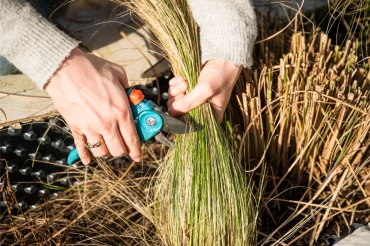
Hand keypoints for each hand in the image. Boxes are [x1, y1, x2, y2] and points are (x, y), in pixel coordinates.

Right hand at [45, 48, 140, 163]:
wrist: (65, 68)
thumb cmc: (92, 69)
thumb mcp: (119, 75)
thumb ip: (128, 89)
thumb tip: (131, 96)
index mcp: (121, 112)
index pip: (132, 139)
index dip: (136, 151)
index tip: (137, 156)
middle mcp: (106, 124)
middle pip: (117, 150)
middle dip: (122, 151)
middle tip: (123, 146)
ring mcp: (89, 127)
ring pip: (100, 152)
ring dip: (106, 151)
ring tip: (108, 146)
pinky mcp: (75, 127)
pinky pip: (81, 147)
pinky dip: (84, 156)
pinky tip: (88, 161)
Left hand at [167, 60, 241, 121]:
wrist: (222, 56)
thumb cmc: (221, 75)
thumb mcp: (206, 90)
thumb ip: (189, 103)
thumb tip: (172, 111)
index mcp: (210, 115)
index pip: (190, 123)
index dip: (181, 115)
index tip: (181, 105)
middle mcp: (200, 108)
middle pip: (178, 111)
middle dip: (179, 99)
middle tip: (187, 88)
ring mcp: (192, 97)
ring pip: (174, 99)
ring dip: (177, 89)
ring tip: (186, 81)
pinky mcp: (187, 87)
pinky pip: (173, 89)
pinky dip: (176, 83)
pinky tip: (183, 78)